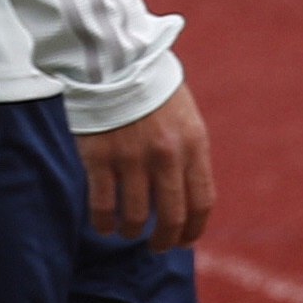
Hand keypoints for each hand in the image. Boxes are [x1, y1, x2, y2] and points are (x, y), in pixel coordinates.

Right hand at [73, 83, 213, 250]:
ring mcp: (132, 157)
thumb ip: (188, 153)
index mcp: (193, 142)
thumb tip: (187, 197)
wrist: (115, 57)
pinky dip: (104, 223)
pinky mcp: (100, 156)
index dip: (193, 229)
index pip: (202, 201)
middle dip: (164, 239)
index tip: (184, 241)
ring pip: (136, 216)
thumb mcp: (184, 116)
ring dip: (132, 231)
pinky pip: (103, 206)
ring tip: (127, 230)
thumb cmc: (151, 88)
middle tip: (157, 245)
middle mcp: (167, 154)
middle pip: (172, 216)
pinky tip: (104, 225)